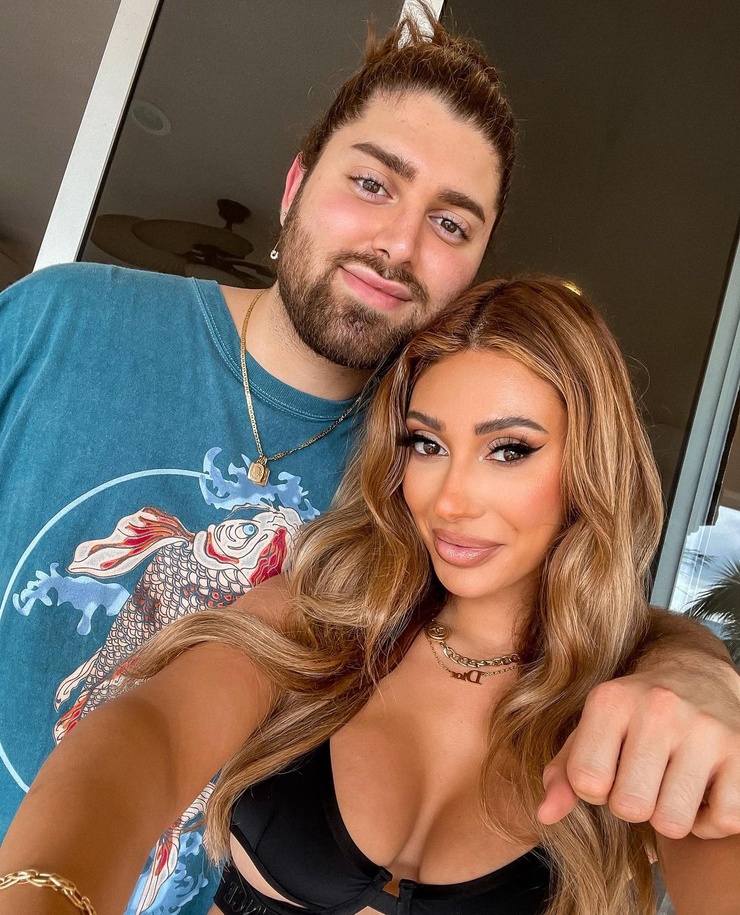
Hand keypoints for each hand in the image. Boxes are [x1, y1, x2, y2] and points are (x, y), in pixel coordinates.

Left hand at [537, 659, 739, 838]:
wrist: (696, 675)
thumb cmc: (633, 714)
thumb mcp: (592, 728)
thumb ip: (564, 772)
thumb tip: (545, 814)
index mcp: (612, 700)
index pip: (587, 781)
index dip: (595, 789)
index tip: (609, 770)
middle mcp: (658, 708)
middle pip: (630, 806)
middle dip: (633, 805)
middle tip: (643, 779)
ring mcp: (705, 729)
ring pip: (673, 821)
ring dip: (670, 815)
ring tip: (669, 784)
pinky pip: (722, 821)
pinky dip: (709, 821)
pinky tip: (701, 792)